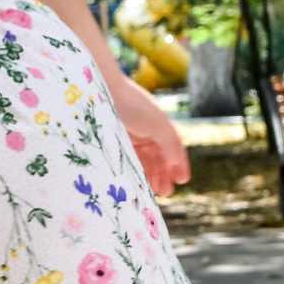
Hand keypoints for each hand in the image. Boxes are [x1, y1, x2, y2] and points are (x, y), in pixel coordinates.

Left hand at [108, 74, 190, 199]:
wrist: (101, 91)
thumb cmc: (133, 104)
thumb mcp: (158, 124)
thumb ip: (170, 144)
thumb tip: (177, 162)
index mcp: (158, 124)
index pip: (173, 147)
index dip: (178, 164)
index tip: (182, 181)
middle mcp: (145, 130)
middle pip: (158, 156)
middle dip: (164, 174)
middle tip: (166, 192)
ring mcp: (129, 136)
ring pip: (144, 160)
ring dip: (151, 176)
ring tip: (155, 192)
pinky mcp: (113, 141)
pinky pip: (128, 160)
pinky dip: (135, 172)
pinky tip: (138, 183)